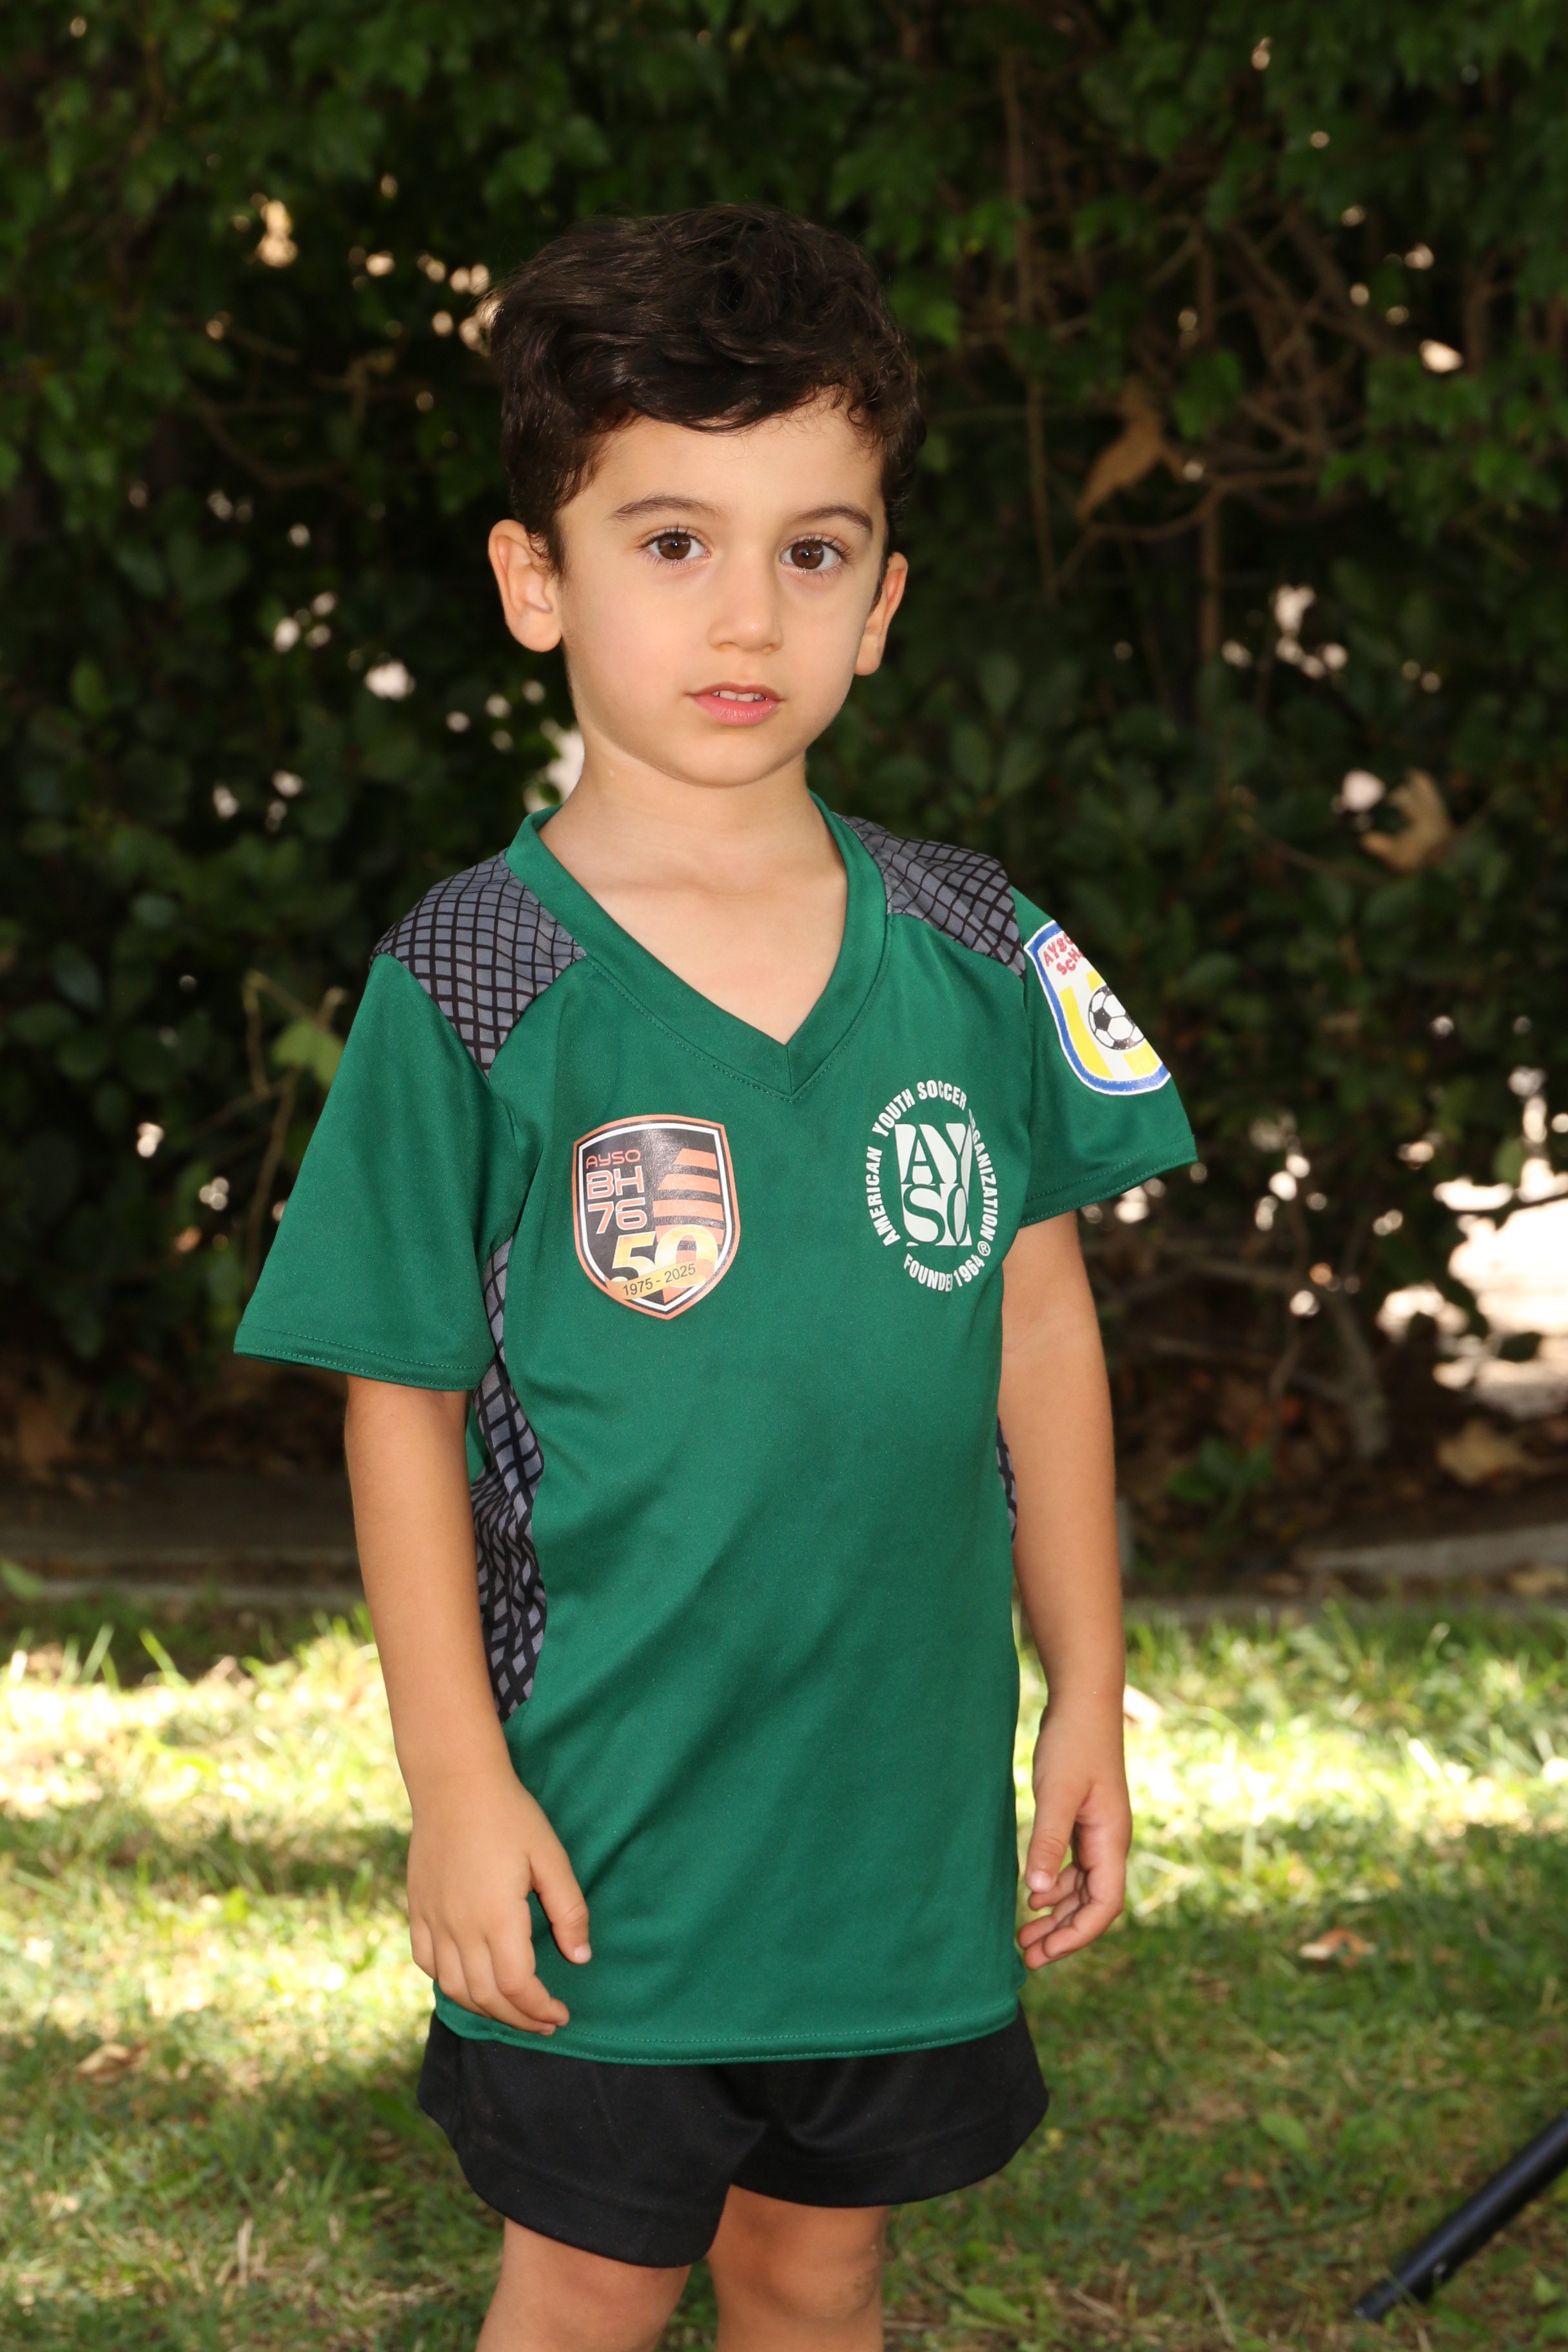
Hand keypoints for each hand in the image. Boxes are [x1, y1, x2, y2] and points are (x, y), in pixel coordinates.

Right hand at [407, 1763, 589, 2033]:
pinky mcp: (417, 1910)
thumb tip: (581, 1957)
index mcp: (497, 1917)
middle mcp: (460, 1928)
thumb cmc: (510, 1815)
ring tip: (512, 2010)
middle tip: (545, 2022)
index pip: (518, 1987)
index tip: (561, 2014)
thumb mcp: (551, 1857)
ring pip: (454, 1988)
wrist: (454, 1783)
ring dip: (485, 2008)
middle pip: (487, 1997)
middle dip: (519, 2018)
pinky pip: (426, 1963)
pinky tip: (469, 1982)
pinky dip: (448, 1983)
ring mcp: (433, 1920)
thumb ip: (568, 1910)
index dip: (540, 2009)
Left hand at [1018, 1701, 1130, 1968]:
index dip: (1077, 1935)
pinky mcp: (1083, 1820)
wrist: (1084, 1702)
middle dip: (1062, 1934)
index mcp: (1111, 1841)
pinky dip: (1054, 1886)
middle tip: (1026, 1957)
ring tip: (1022, 1935)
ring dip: (1055, 1914)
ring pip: (1081, 1888)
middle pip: (1092, 1904)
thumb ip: (1047, 1842)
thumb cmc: (1073, 1743)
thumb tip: (1035, 1894)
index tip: (1045, 1953)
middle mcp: (1109, 1842)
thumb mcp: (1056, 1793)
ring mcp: (1098, 1832)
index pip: (1104, 1906)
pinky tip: (1031, 1896)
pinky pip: (1073, 1867)